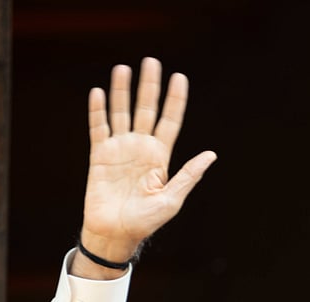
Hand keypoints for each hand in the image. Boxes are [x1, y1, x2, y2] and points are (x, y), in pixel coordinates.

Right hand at [77, 57, 216, 272]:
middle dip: (150, 86)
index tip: (180, 77)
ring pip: (122, 112)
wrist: (116, 234)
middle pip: (146, 109)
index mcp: (161, 157)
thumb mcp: (172, 198)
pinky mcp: (100, 155)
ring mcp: (120, 149)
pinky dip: (98, 110)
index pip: (170, 121)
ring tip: (123, 68)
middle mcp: (141, 148)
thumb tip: (211, 154)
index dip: (175, 100)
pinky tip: (99, 92)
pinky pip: (99, 128)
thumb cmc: (146, 221)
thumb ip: (189, 174)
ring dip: (122, 91)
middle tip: (152, 61)